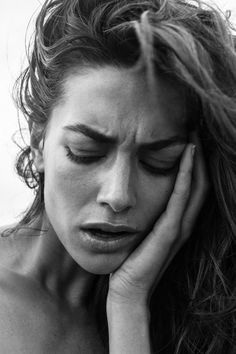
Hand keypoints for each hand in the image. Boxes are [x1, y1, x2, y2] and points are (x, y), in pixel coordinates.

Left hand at [107, 135, 208, 305]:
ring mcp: (178, 227)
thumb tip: (137, 190)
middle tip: (196, 129)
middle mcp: (183, 222)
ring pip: (197, 187)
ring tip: (195, 135)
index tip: (188, 137)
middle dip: (200, 156)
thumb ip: (147, 214)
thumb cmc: (131, 260)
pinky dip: (186, 176)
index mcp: (177, 222)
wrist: (127, 289)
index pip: (194, 186)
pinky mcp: (169, 233)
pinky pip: (180, 199)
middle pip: (201, 182)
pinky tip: (187, 156)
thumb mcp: (141, 231)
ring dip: (197, 161)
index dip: (195, 162)